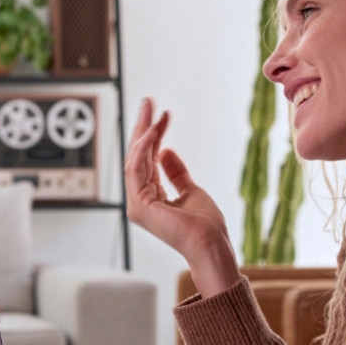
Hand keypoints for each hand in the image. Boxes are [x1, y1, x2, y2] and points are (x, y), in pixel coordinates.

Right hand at [125, 98, 238, 296]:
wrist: (210, 243)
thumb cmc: (205, 225)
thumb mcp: (191, 189)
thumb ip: (176, 172)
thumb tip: (166, 151)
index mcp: (151, 198)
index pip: (148, 160)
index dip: (155, 135)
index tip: (163, 115)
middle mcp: (140, 200)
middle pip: (138, 156)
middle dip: (143, 127)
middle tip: (149, 101)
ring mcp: (137, 204)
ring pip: (134, 159)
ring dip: (142, 132)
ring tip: (150, 109)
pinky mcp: (139, 205)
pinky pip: (135, 169)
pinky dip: (142, 149)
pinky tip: (151, 131)